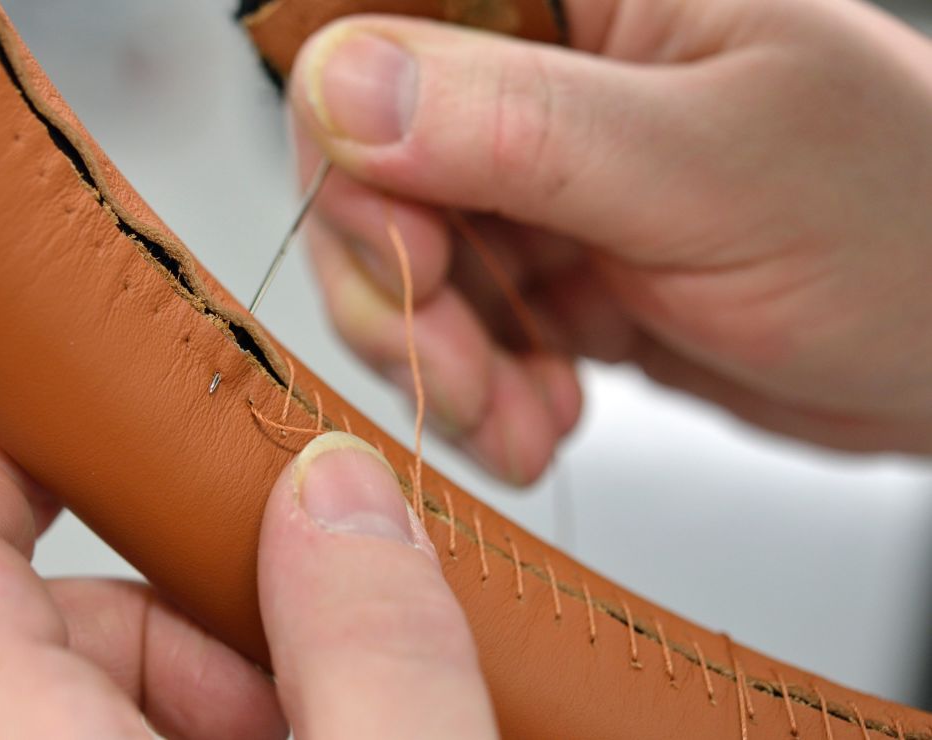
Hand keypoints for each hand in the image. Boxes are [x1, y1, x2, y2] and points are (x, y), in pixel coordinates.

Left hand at [0, 420, 495, 738]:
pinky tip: (362, 732)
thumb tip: (342, 493)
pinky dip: (269, 724)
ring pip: (134, 695)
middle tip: (338, 623)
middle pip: (66, 627)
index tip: (84, 406)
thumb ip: (375, 650)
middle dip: (208, 595)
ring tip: (373, 709)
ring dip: (257, 674)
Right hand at [289, 0, 931, 483]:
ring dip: (443, 363)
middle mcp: (543, 79)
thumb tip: (340, 88)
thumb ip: (522, 126)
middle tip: (471, 378)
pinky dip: (482, 392)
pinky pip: (456, 326)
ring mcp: (538, 181)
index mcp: (581, 0)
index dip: (354, 150)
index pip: (379, 30)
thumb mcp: (714, 170)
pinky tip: (543, 418)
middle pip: (367, 168)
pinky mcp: (547, 268)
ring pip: (401, 263)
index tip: (410, 250)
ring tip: (523, 421)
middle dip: (401, 293)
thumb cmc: (900, 224)